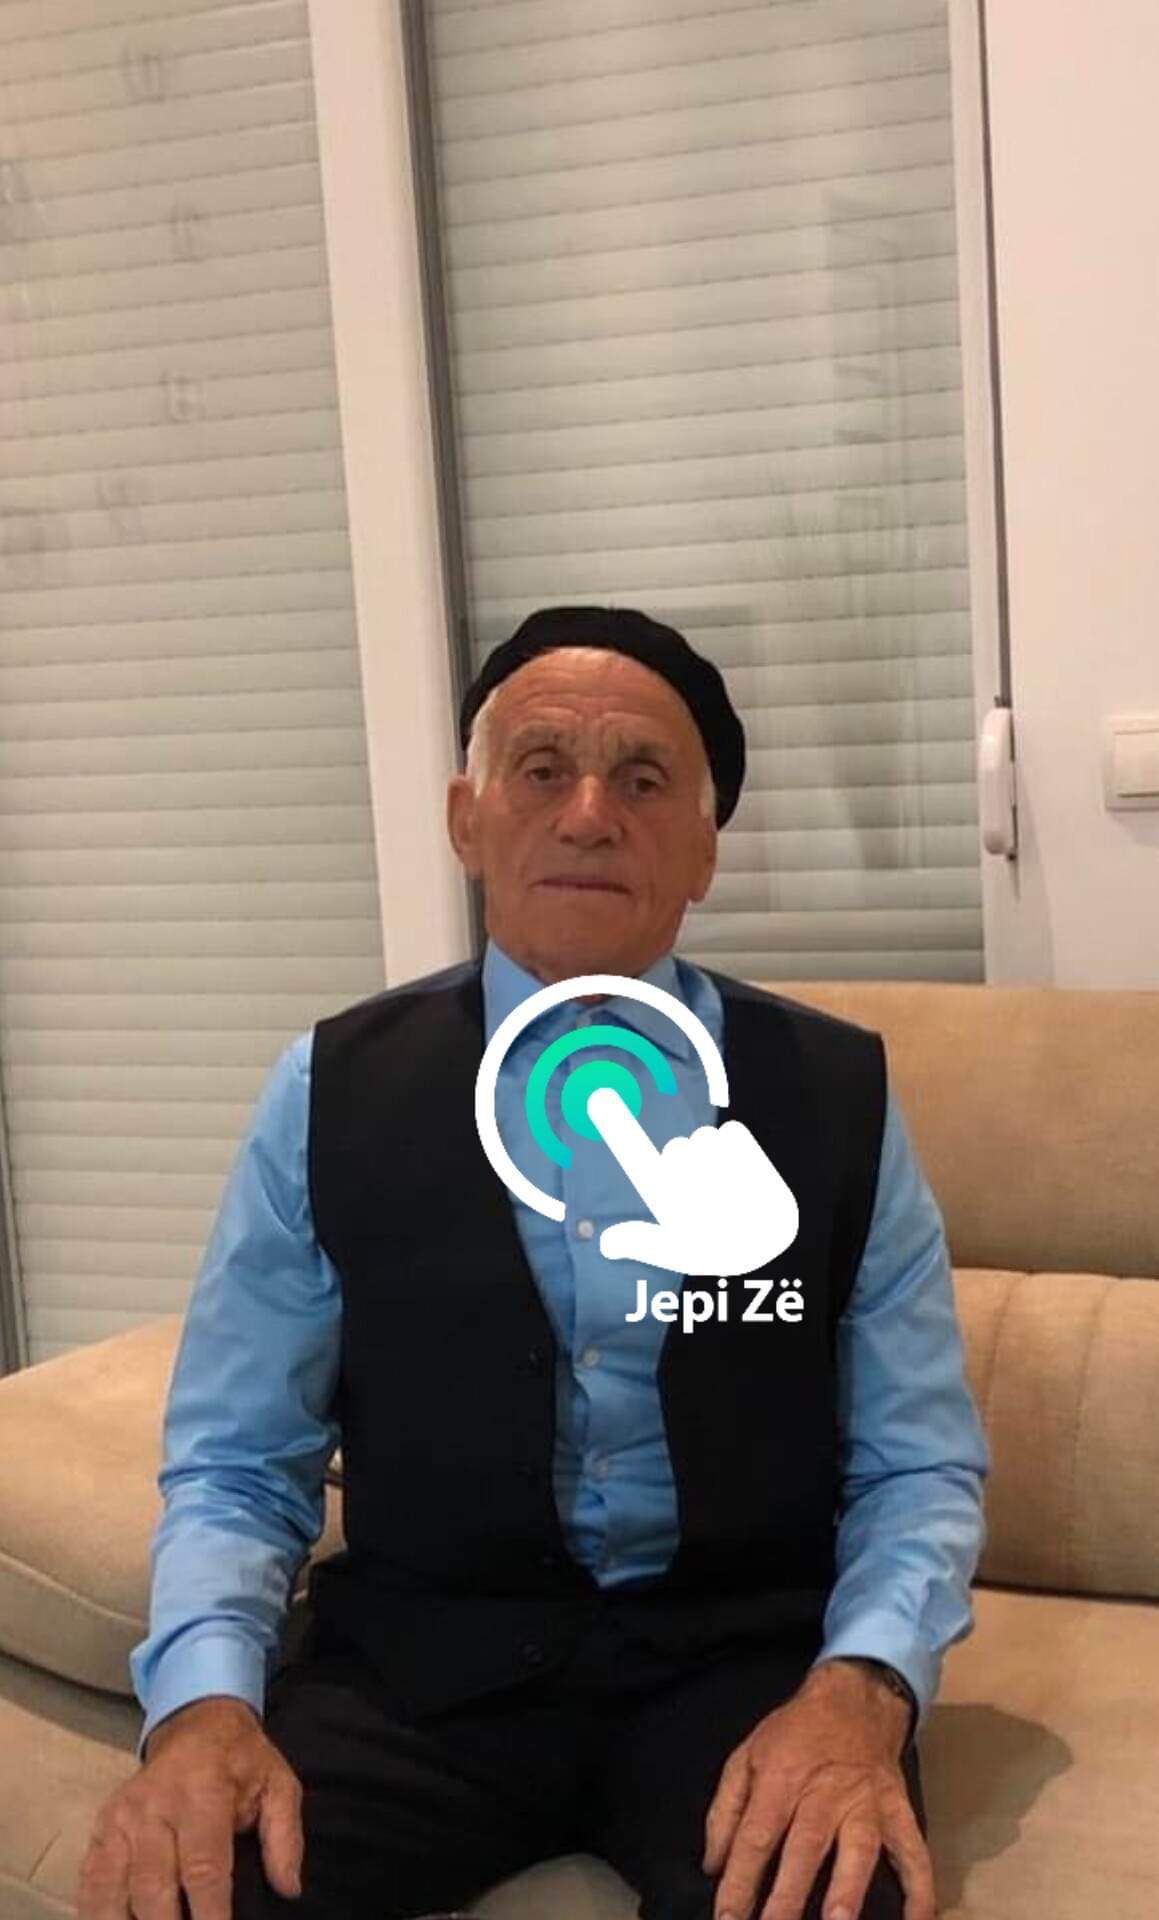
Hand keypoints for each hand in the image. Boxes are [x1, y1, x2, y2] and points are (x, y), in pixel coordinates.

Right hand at [77, 1695, 303, 1919]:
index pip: (203, 1868)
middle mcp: (154, 1806)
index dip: (210, 1915)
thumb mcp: (277, 1785)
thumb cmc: (241, 1762)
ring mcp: (120, 1818)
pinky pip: (92, 1882)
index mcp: (202, 1793)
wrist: (196, 1724)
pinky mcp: (101, 1828)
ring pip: (116, 1891)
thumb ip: (285, 1837)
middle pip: (154, 1888)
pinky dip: (98, 1914)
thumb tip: (288, 1889)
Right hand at [585, 1085, 798, 1275]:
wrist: (768, 1245)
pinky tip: (743, 1171)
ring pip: (706, 1139)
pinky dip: (735, 1146)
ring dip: (712, 1155)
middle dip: (686, 1164)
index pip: (639, 1162)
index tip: (598, 1098)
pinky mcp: (749, 1152)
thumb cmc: (716, 1248)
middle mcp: (690, 1178)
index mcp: (668, 1200)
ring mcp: (719, 1163)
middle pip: (677, 1148)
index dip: (617, 1129)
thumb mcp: (678, 1250)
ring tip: (726, 1183)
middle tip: (703, 1189)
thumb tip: (605, 1243)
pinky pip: (733, 1132)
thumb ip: (641, 1241)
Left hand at [702, 1661, 935, 1919]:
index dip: (739, 1882)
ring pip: (858, 1850)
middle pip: (805, 1849)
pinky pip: (914, 1853)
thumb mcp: (747, 1756)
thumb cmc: (794, 1734)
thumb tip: (714, 1865)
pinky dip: (920, 1891)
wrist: (854, 1698)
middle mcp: (824, 1793)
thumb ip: (726, 1811)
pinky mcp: (899, 1811)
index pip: (756, 1838)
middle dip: (789, 1897)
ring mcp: (866, 1804)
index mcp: (781, 1780)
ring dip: (848, 1890)